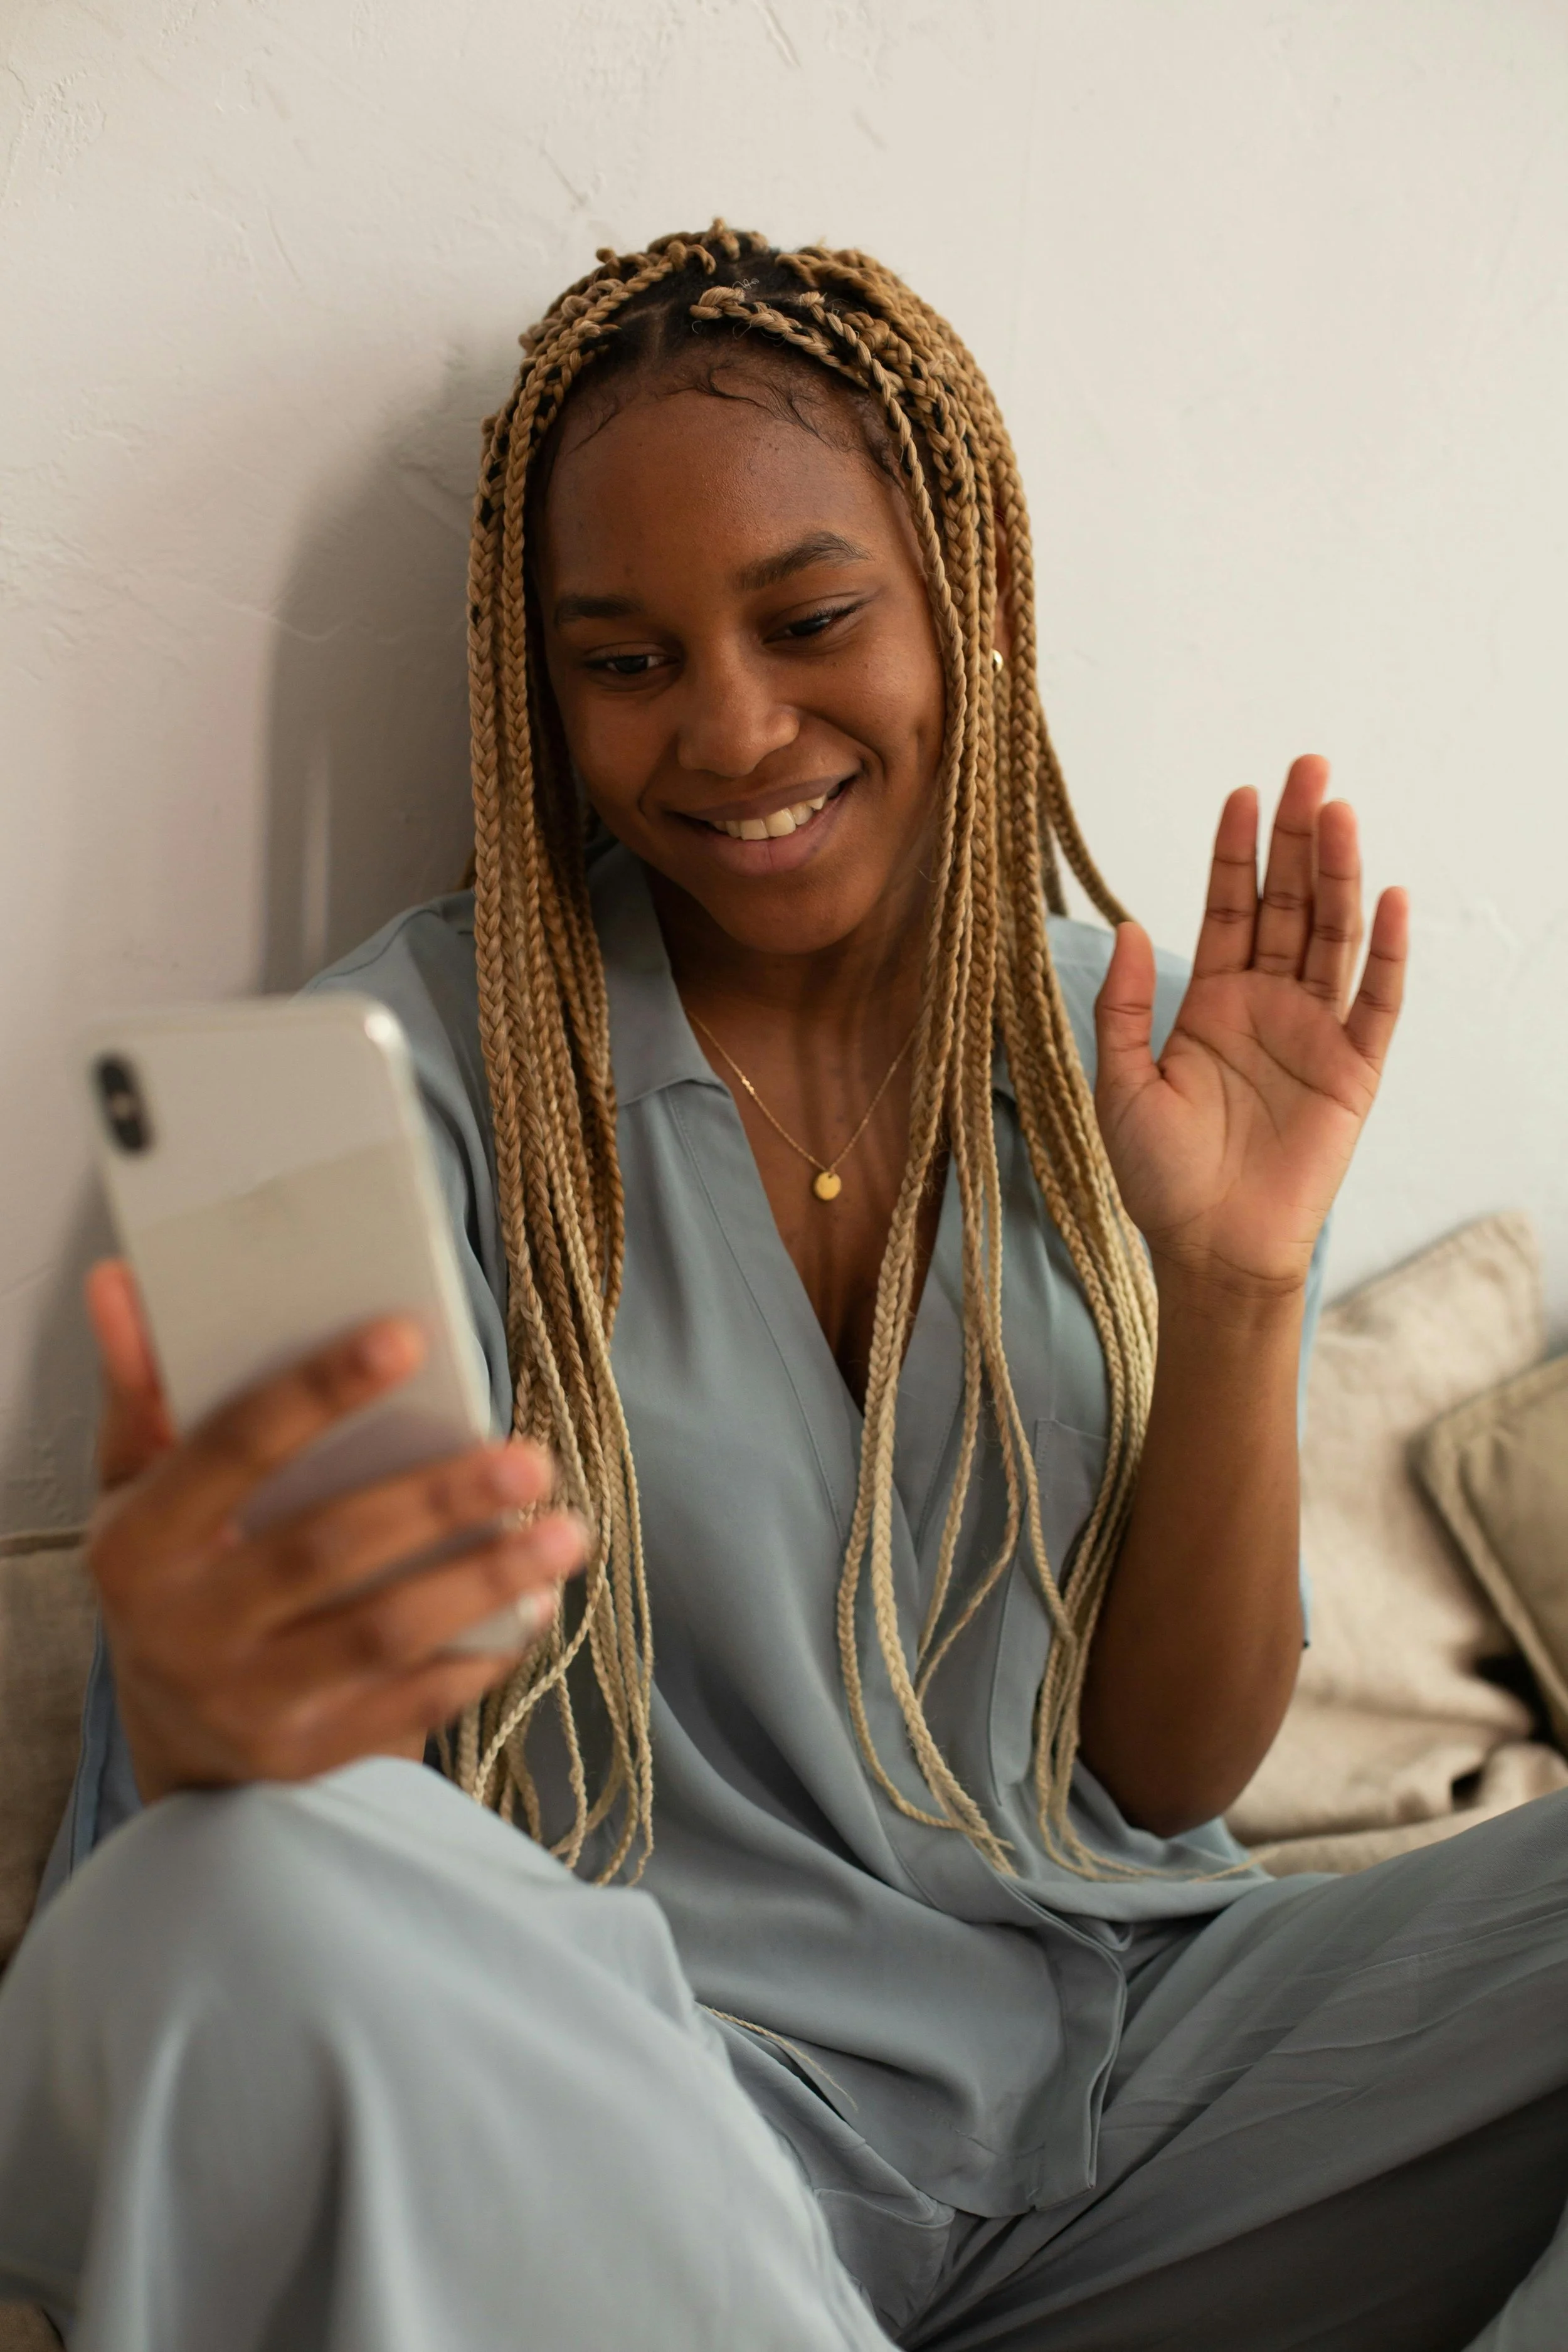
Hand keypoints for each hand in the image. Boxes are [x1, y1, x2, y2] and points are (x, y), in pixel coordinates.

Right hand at [85, 1260, 586, 1801]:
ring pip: (381, 1634)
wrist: (174, 1732)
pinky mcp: (310, 1756)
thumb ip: (143, 1388)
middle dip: (436, 1500)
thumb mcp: (138, 1487)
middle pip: (325, 1549)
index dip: (318, 1389)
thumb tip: (120, 1281)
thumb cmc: (174, 1575)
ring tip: (567, 1534)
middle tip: (530, 1459)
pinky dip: (479, 1656)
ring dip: (482, 1581)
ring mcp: (249, 1703)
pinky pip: (410, 1705)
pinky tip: (534, 1607)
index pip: (234, 1448)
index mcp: (141, 1545)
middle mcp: (186, 1629)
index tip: (407, 1334)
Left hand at [1092, 756, 1407, 1297]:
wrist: (1209, 1251)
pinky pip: (1376, 1002)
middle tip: (1308, 768)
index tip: (1243, 793)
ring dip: (1338, 874)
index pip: (1231, 909)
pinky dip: (1384, 951)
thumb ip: (1124, 1006)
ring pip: (1331, 936)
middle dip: (1297, 837)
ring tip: (1338, 810)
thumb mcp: (1122, 1085)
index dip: (1237, 853)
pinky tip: (1388, 897)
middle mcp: (1267, 1006)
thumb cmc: (1160, 1178)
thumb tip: (1126, 924)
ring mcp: (1314, 1033)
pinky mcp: (1353, 1070)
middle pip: (1288, 904)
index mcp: (1211, 1004)